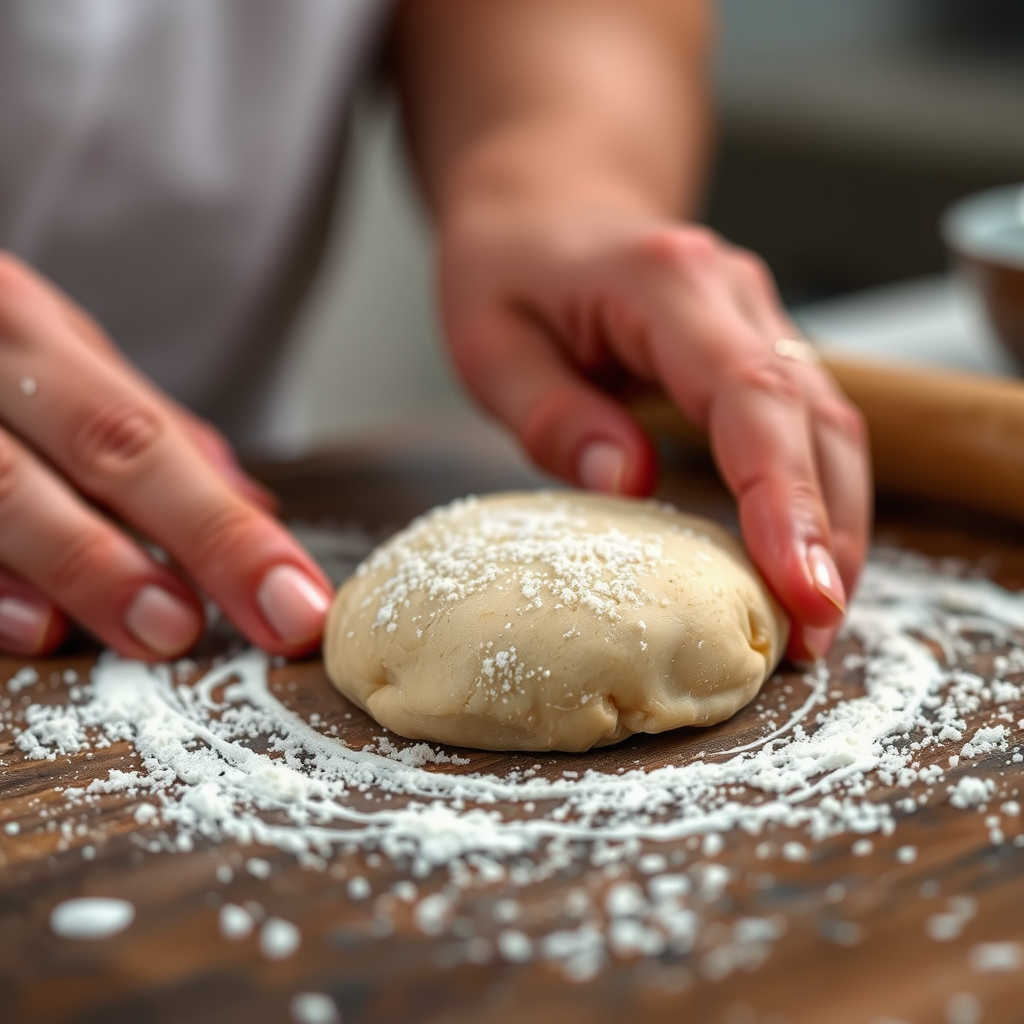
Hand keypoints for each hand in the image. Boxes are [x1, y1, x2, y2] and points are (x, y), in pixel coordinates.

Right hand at [0, 254, 331, 659]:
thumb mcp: (48, 352)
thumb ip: (141, 427)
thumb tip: (255, 507)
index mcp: (26, 328)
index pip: (144, 435)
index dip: (225, 528)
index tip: (296, 604)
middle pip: (84, 447)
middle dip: (162, 543)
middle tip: (199, 627)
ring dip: (57, 563)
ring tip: (123, 631)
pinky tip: (22, 628)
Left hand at [438, 199, 870, 660]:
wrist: (547, 204)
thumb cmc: (509, 270)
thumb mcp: (491, 342)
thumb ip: (553, 412)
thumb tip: (631, 480)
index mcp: (667, 282)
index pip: (750, 398)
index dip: (783, 497)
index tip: (800, 587)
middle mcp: (734, 295)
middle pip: (815, 418)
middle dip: (828, 531)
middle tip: (816, 634)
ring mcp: (757, 317)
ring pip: (829, 425)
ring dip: (835, 523)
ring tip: (818, 617)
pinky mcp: (759, 347)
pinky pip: (807, 425)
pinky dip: (814, 495)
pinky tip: (802, 557)